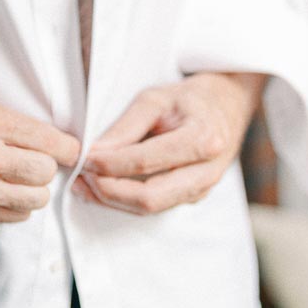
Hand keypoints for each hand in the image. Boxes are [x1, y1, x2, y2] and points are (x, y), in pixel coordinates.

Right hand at [0, 98, 80, 222]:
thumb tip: (61, 145)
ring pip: (36, 199)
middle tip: (32, 159)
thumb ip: (16, 125)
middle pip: (46, 172)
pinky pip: (16, 215)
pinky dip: (16, 204)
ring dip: (32, 188)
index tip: (69, 149)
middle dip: (45, 166)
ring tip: (16, 177)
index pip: (51, 141)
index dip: (68, 147)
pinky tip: (1, 190)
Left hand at [73, 72, 266, 214]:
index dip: (109, 164)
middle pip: (149, 197)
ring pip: (151, 208)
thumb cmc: (189, 99)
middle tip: (79, 178)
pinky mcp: (193, 197)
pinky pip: (155, 206)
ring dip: (113, 200)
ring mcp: (203, 189)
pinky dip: (125, 201)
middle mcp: (207, 171)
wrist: (228, 106)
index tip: (83, 158)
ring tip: (83, 185)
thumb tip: (94, 153)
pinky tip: (103, 188)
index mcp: (203, 139)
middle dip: (109, 191)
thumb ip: (125, 127)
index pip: (146, 161)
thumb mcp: (156, 98)